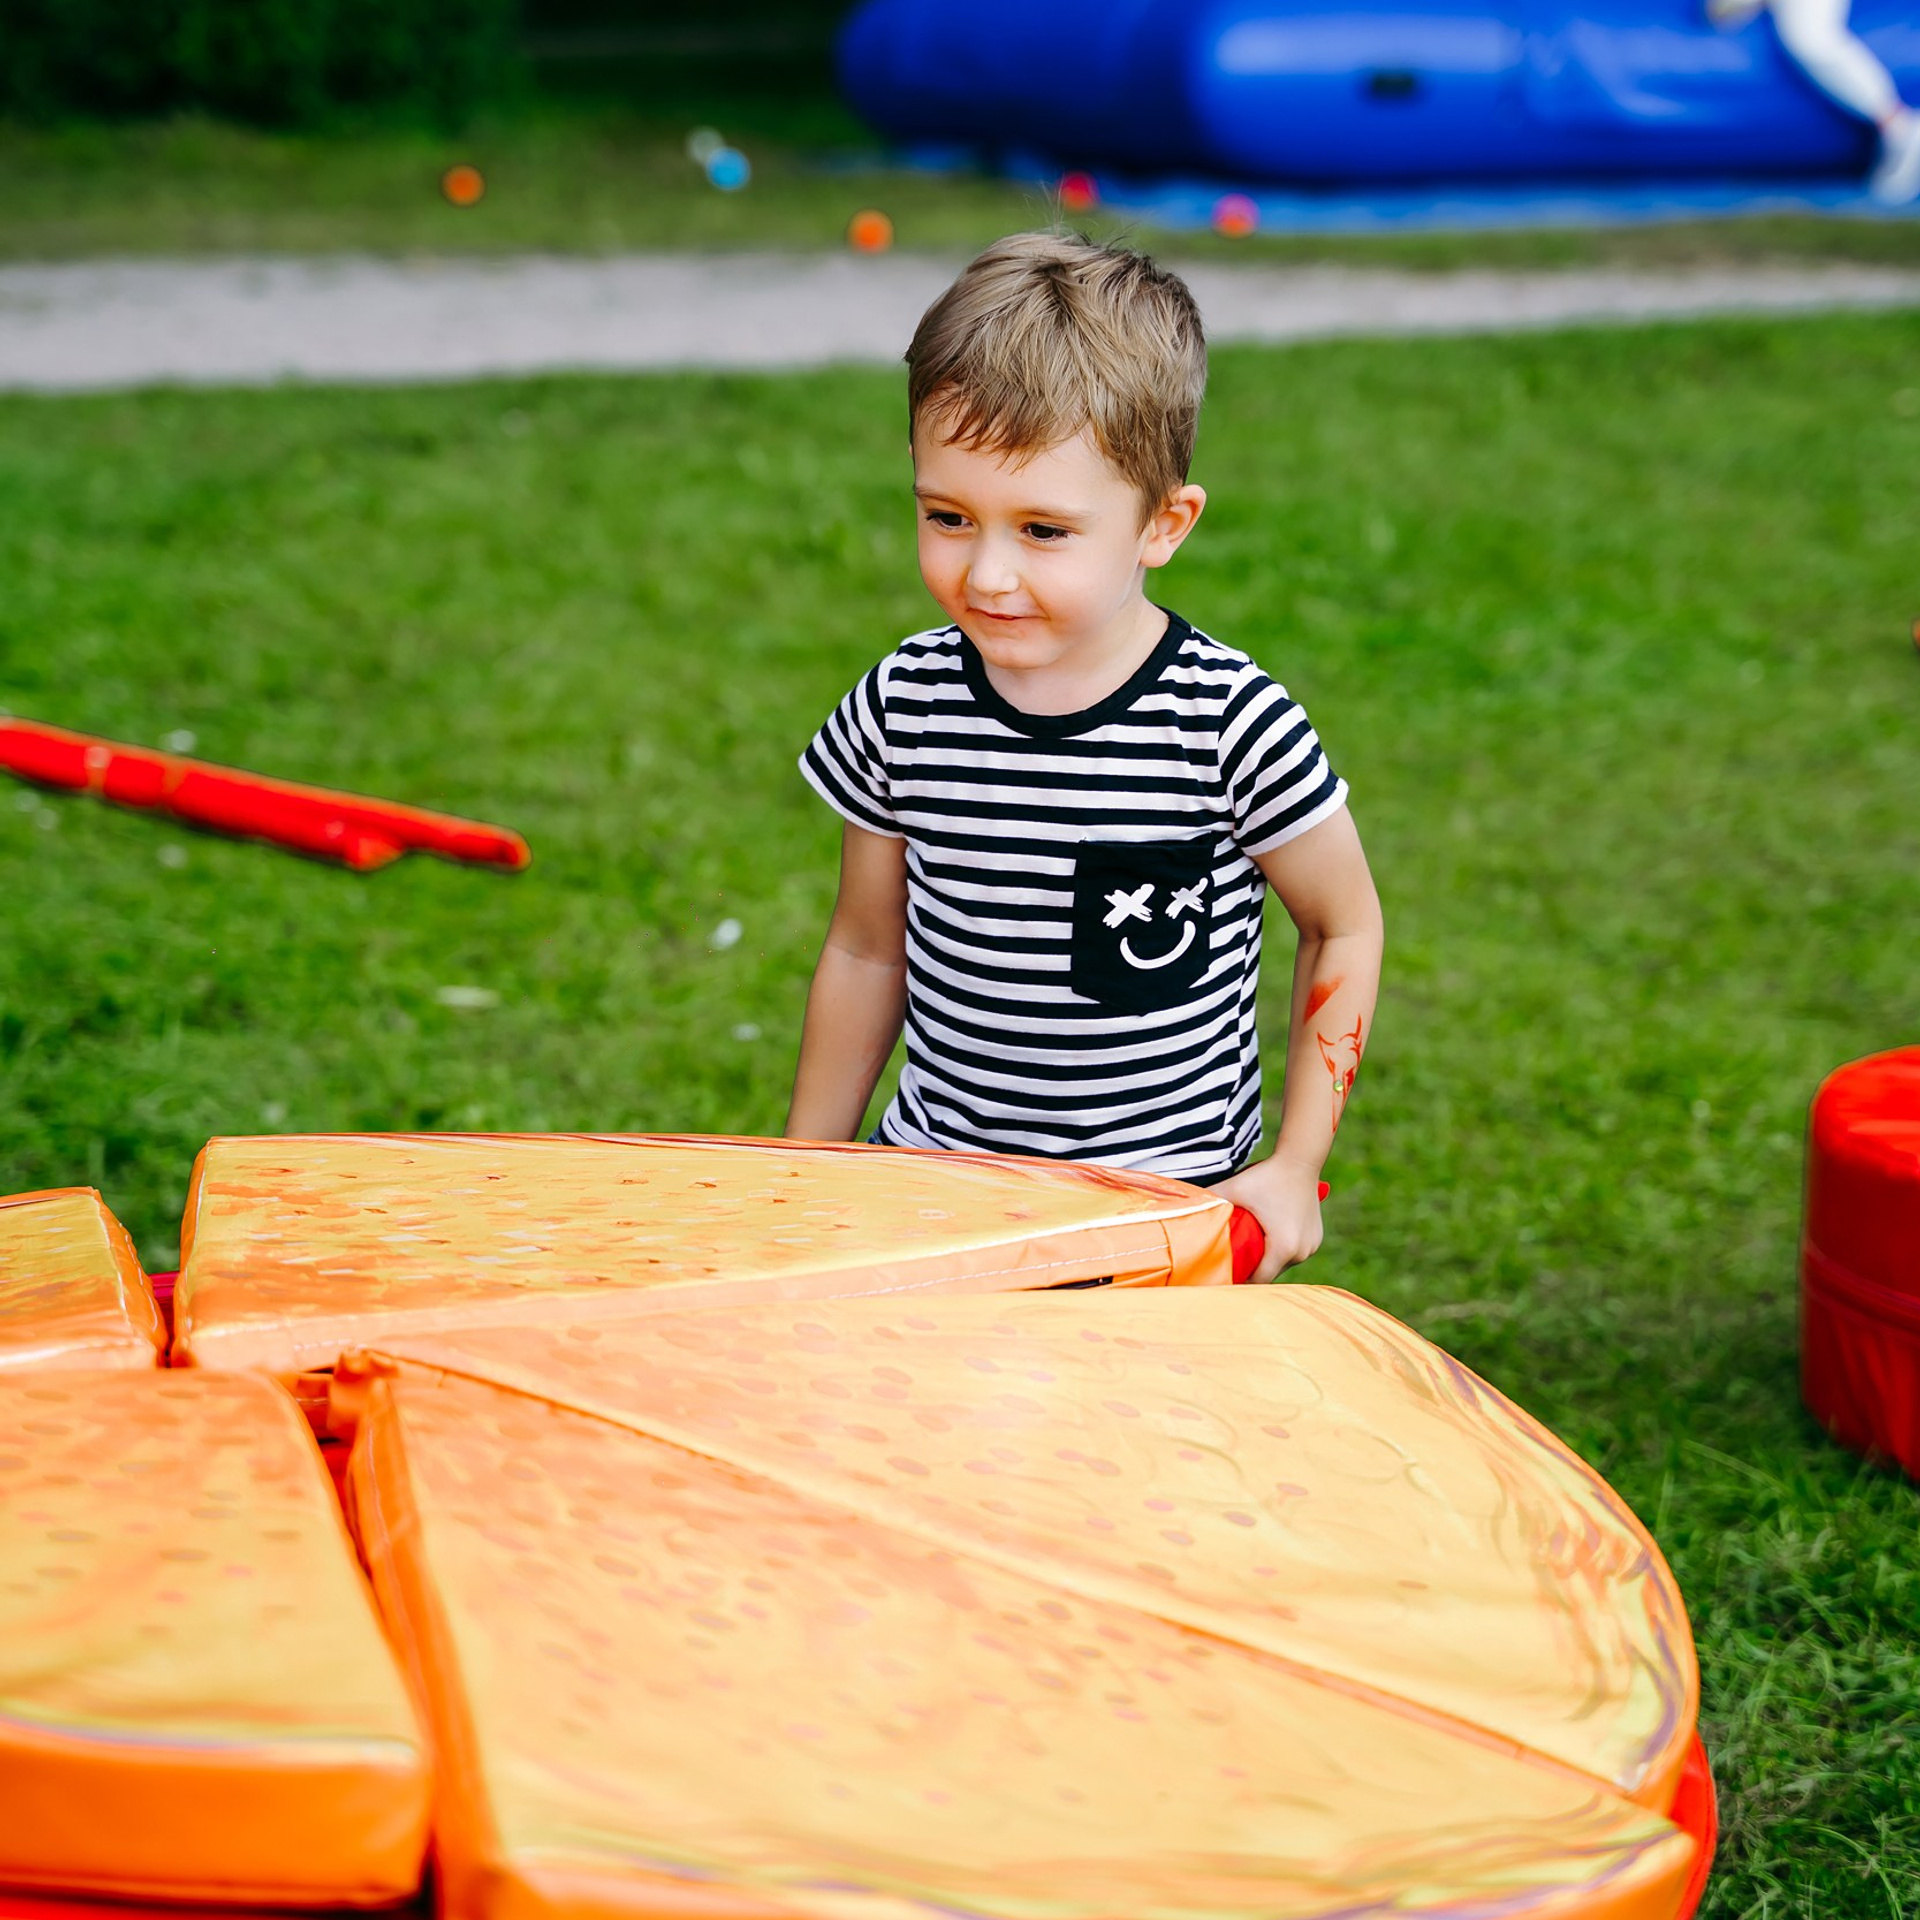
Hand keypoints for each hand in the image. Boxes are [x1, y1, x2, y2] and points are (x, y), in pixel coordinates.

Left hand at [1214, 1156, 1324, 1281]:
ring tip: (1249, 1252)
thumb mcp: (1235, 1189)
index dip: (1241, 1280)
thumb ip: (1211, 1199)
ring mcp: (1311, 1246)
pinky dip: (1281, 1251)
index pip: (1259, 1279)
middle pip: (1271, 1272)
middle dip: (1252, 1268)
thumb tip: (1184, 1207)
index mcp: (1283, 1247)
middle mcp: (1301, 1252)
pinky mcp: (1316, 1238)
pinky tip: (1266, 1243)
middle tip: (1232, 1262)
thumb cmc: (1268, 1176)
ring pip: (1283, 1263)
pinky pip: (1294, 1252)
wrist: (1300, 1160)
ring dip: (1267, 1260)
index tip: (1225, 1276)